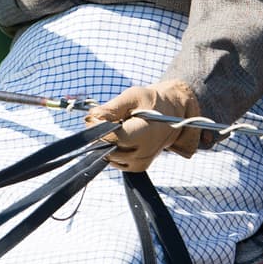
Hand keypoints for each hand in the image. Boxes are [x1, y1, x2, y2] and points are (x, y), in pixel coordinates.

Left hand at [84, 79, 200, 171]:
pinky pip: (114, 161)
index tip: (96, 116)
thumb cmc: (151, 102)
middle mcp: (144, 153)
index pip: (111, 138)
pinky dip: (112, 149)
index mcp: (145, 133)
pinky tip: (121, 137)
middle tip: (106, 118)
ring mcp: (141, 163)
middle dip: (101, 134)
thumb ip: (112, 108)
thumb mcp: (132, 96)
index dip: (98, 127)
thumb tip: (91, 118)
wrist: (171, 114)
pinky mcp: (138, 167)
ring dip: (106, 142)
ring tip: (119, 126)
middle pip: (107, 149)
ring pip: (108, 156)